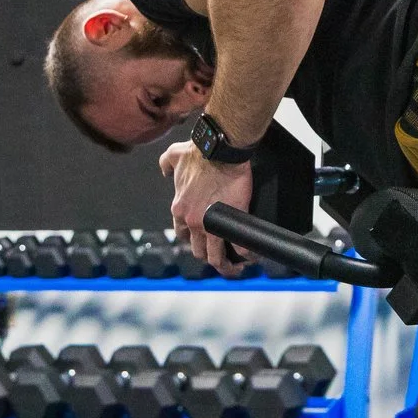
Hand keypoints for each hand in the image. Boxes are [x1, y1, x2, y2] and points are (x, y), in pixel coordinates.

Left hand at [161, 142, 254, 268]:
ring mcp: (210, 225)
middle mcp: (191, 221)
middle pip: (198, 250)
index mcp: (180, 208)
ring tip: (235, 267)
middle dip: (208, 255)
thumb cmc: (200, 152)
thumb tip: (165, 171)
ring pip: (215, 257)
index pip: (182, 234)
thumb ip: (166, 164)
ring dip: (225, 265)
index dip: (192, 239)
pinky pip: (238, 246)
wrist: (221, 150)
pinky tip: (252, 256)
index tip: (202, 240)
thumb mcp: (174, 155)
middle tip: (220, 255)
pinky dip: (246, 254)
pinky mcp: (230, 222)